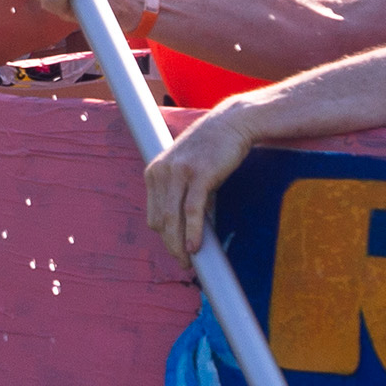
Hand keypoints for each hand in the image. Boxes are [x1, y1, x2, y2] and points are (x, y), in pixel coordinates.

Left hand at [146, 106, 253, 258]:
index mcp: (154, 172)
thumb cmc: (211, 149)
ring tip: (188, 260)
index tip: (177, 249)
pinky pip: (192, 211)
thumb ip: (180, 194)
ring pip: (173, 219)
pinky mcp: (198, 174)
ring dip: (179, 244)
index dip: (165, 236)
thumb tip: (184, 230)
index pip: (154, 215)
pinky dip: (193, 231)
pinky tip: (196, 247)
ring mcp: (178, 172)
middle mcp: (161, 172)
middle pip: (161, 220)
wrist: (231, 123)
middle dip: (171, 245)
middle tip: (184, 262)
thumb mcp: (187, 170)